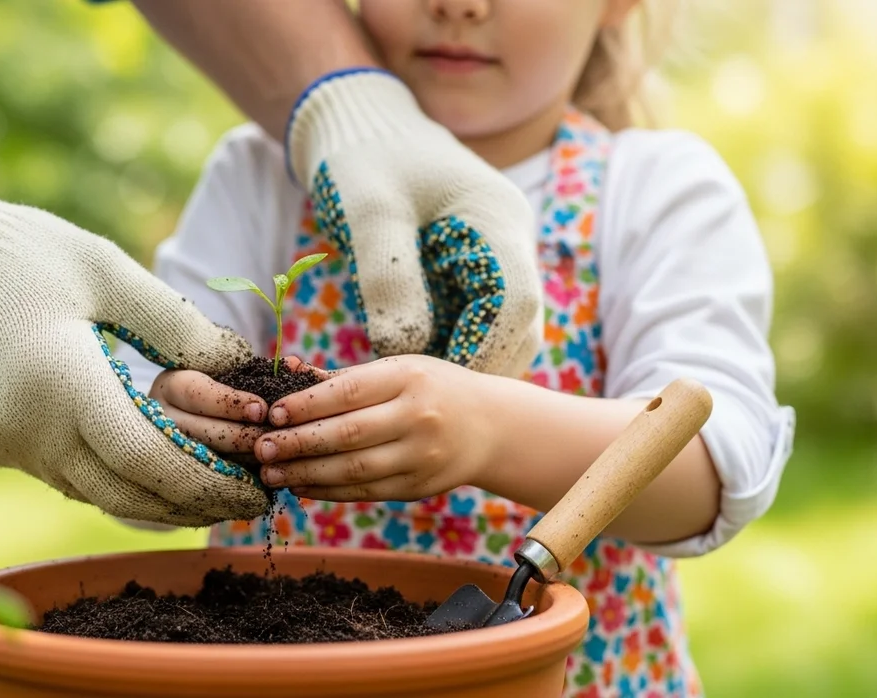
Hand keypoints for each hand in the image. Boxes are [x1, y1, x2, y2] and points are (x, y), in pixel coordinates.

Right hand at [0, 165, 269, 525]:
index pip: (152, 462)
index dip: (212, 482)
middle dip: (197, 504)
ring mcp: (9, 447)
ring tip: (217, 489)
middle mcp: (32, 432)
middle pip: (131, 496)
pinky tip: (156, 470)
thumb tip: (243, 366)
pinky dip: (118, 482)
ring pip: (100, 495)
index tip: (260, 485)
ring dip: (160, 499)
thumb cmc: (19, 253)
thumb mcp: (106, 270)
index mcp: (65, 384)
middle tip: (253, 498)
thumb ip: (178, 325)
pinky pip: (70, 478)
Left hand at [253, 356, 498, 501]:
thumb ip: (342, 377)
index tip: (272, 414)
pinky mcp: (417, 487)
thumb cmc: (431, 389)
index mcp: (408, 379)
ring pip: (353, 469)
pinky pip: (364, 491)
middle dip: (297, 443)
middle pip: (346, 435)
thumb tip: (287, 370)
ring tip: (272, 473)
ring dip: (306, 473)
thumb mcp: (397, 370)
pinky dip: (328, 491)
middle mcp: (416, 418)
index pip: (347, 393)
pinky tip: (301, 485)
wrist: (490, 427)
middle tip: (261, 449)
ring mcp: (419, 457)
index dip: (306, 405)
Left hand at [286, 69, 542, 374]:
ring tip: (416, 393)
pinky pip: (472, 323)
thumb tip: (401, 349)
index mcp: (496, 219)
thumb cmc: (362, 160)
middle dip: (478, 365)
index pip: (513, 301)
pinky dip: (448, 349)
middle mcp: (507, 242)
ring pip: (499, 331)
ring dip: (465, 363)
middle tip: (429, 403)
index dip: (482, 347)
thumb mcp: (369, 214)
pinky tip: (409, 372)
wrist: (358, 128)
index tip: (439, 379)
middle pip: (518, 324)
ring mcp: (493, 258)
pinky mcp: (470, 272)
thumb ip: (387, 277)